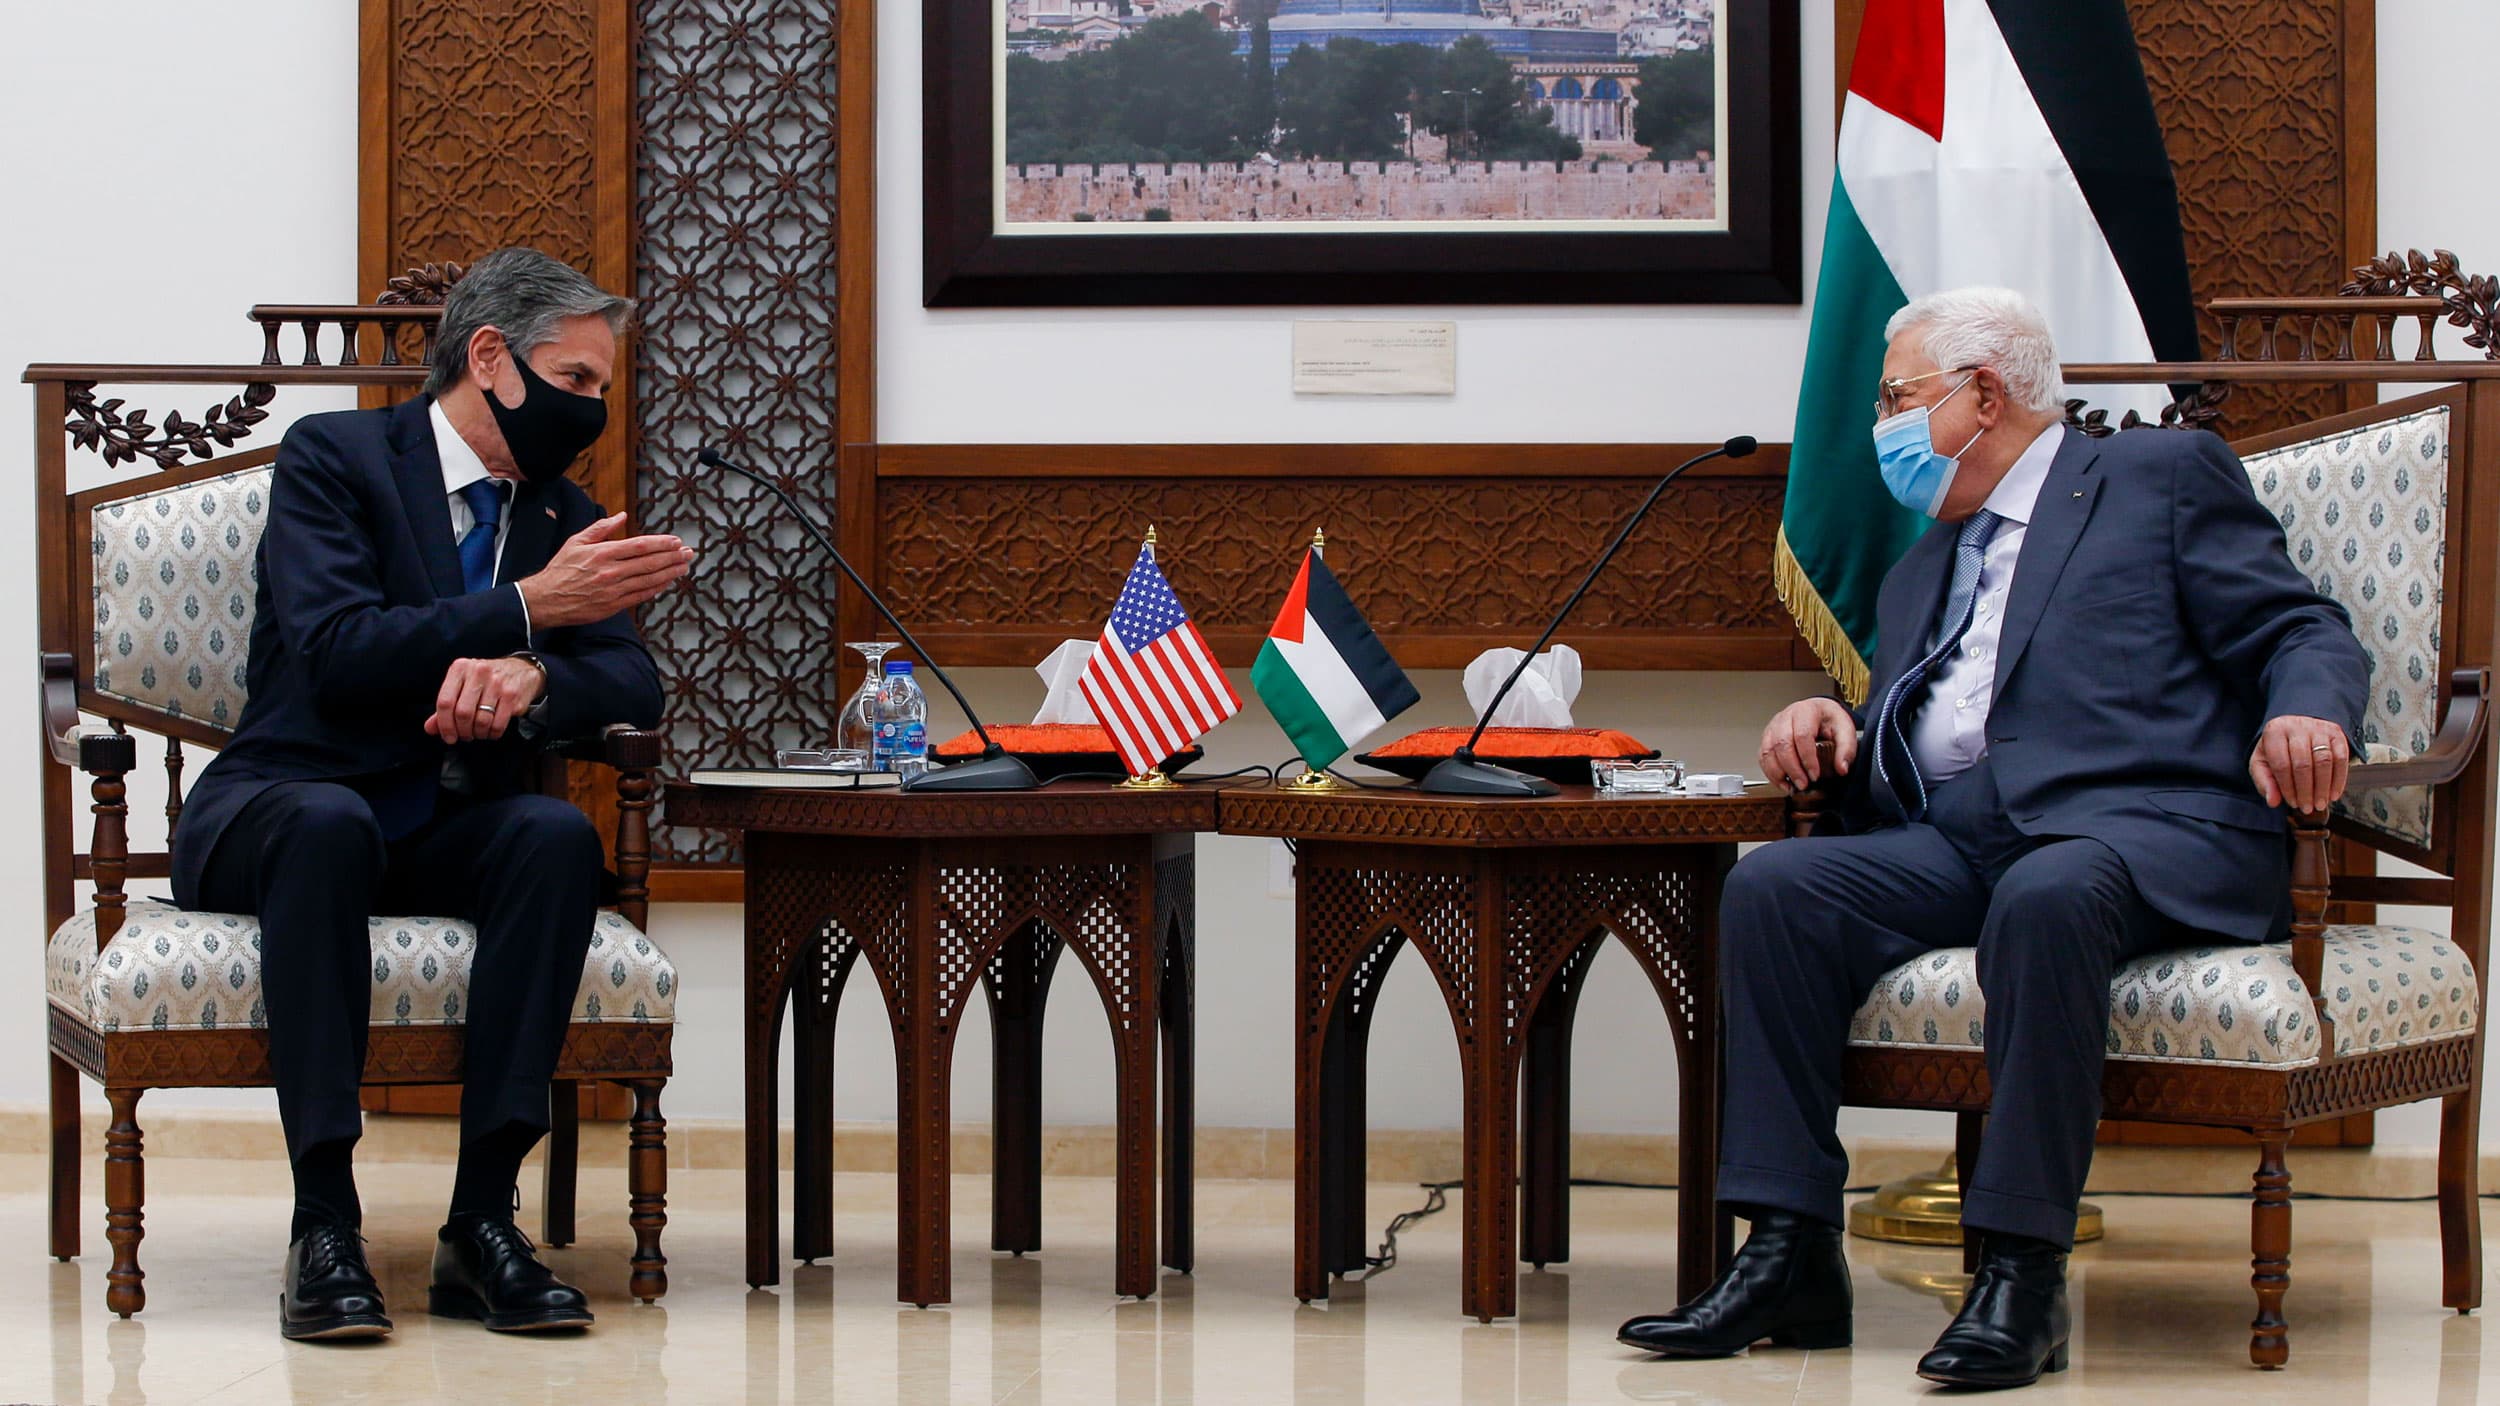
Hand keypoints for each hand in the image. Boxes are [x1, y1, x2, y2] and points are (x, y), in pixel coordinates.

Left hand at [425, 657, 545, 743]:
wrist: (522, 670)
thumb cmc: (487, 680)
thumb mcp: (463, 685)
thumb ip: (446, 706)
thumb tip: (430, 728)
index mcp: (460, 668)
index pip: (445, 701)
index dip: (444, 724)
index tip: (448, 736)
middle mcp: (478, 672)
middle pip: (463, 713)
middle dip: (462, 731)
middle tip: (465, 735)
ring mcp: (497, 683)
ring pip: (481, 721)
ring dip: (478, 734)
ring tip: (478, 732)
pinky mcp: (512, 695)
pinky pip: (498, 724)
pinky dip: (492, 734)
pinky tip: (491, 731)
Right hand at [515, 513, 694, 629]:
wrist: (546, 599)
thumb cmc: (561, 569)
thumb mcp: (576, 542)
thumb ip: (601, 529)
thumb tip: (621, 516)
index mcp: (602, 554)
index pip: (639, 546)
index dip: (661, 544)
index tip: (676, 541)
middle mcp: (611, 572)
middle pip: (649, 563)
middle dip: (672, 557)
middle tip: (689, 553)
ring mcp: (614, 590)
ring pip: (649, 580)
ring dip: (670, 573)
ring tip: (684, 566)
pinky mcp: (614, 606)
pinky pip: (641, 596)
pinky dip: (657, 589)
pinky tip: (668, 583)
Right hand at [1760, 697, 1856, 791]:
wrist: (1819, 713)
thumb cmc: (1830, 720)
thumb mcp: (1845, 730)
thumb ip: (1846, 749)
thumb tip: (1842, 768)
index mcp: (1806, 711)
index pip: (1802, 735)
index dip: (1807, 758)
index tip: (1815, 775)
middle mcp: (1786, 716)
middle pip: (1782, 743)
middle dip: (1792, 768)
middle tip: (1803, 784)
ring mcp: (1774, 726)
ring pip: (1768, 750)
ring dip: (1778, 772)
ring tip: (1791, 786)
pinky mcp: (1768, 737)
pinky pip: (1762, 756)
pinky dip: (1770, 772)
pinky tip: (1782, 782)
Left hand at [2251, 715, 2351, 813]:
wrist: (2296, 729)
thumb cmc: (2278, 750)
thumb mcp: (2262, 763)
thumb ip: (2264, 782)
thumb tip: (2273, 801)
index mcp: (2274, 732)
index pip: (2282, 764)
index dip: (2288, 788)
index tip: (2292, 803)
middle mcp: (2297, 726)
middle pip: (2304, 763)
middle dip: (2306, 790)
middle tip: (2308, 808)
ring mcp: (2319, 728)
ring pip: (2324, 761)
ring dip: (2323, 787)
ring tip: (2320, 804)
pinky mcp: (2336, 733)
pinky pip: (2341, 758)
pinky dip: (2338, 780)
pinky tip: (2333, 794)